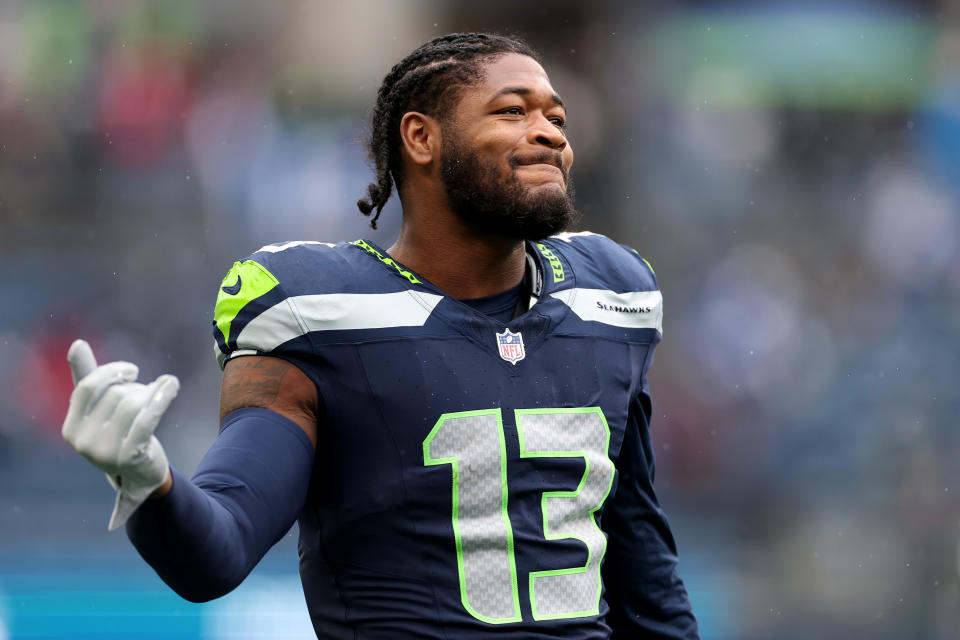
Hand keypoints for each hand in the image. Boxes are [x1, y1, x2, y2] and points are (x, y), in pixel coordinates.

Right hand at [62, 339, 178, 529]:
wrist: (142, 475)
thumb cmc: (120, 434)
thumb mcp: (102, 408)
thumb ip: (88, 377)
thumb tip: (77, 343)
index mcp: (70, 429)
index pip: (88, 387)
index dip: (111, 372)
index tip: (133, 371)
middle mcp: (82, 442)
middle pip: (114, 394)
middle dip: (136, 388)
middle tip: (149, 395)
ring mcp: (104, 452)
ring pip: (132, 403)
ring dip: (152, 392)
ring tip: (162, 393)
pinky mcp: (130, 455)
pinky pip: (147, 418)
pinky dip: (161, 397)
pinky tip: (172, 385)